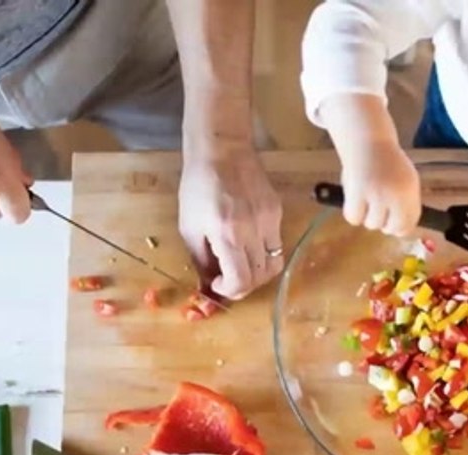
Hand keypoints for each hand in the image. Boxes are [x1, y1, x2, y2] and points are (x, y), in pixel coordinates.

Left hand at [177, 140, 283, 299]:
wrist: (222, 149)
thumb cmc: (197, 186)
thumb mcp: (189, 227)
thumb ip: (201, 261)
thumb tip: (208, 288)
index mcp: (228, 234)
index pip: (241, 281)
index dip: (230, 291)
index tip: (218, 284)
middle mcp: (254, 230)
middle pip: (260, 278)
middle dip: (243, 285)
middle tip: (228, 277)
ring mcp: (271, 220)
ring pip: (274, 265)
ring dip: (257, 274)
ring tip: (241, 265)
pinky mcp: (278, 211)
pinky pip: (277, 245)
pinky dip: (263, 253)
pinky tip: (248, 243)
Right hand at [338, 139, 420, 236]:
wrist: (367, 141)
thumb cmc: (386, 161)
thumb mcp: (406, 179)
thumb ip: (406, 202)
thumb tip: (403, 230)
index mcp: (410, 191)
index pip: (409, 223)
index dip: (401, 229)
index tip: (394, 228)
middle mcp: (395, 194)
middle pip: (391, 228)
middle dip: (384, 225)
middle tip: (378, 213)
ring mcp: (376, 194)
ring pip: (372, 224)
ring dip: (367, 216)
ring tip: (366, 199)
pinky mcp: (357, 193)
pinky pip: (354, 218)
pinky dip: (353, 213)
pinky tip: (354, 200)